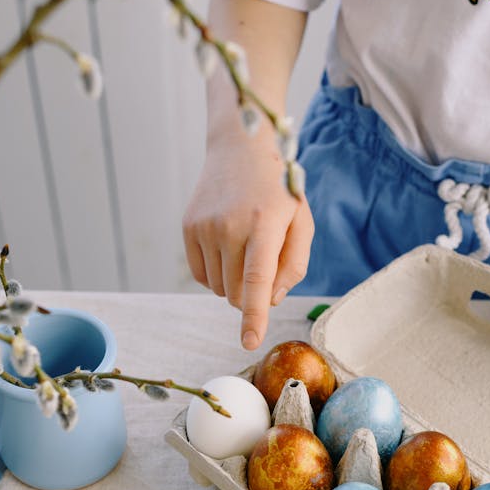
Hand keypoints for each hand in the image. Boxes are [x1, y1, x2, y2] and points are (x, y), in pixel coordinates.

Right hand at [183, 141, 313, 350]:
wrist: (240, 147)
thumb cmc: (278, 190)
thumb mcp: (301, 221)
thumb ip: (294, 265)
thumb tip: (270, 300)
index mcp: (264, 224)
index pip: (257, 280)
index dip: (254, 315)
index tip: (249, 342)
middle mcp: (230, 226)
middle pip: (237, 293)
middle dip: (252, 296)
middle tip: (263, 266)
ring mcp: (205, 227)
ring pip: (220, 288)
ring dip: (235, 283)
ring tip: (245, 249)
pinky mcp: (188, 228)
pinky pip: (202, 276)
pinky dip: (217, 275)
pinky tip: (227, 249)